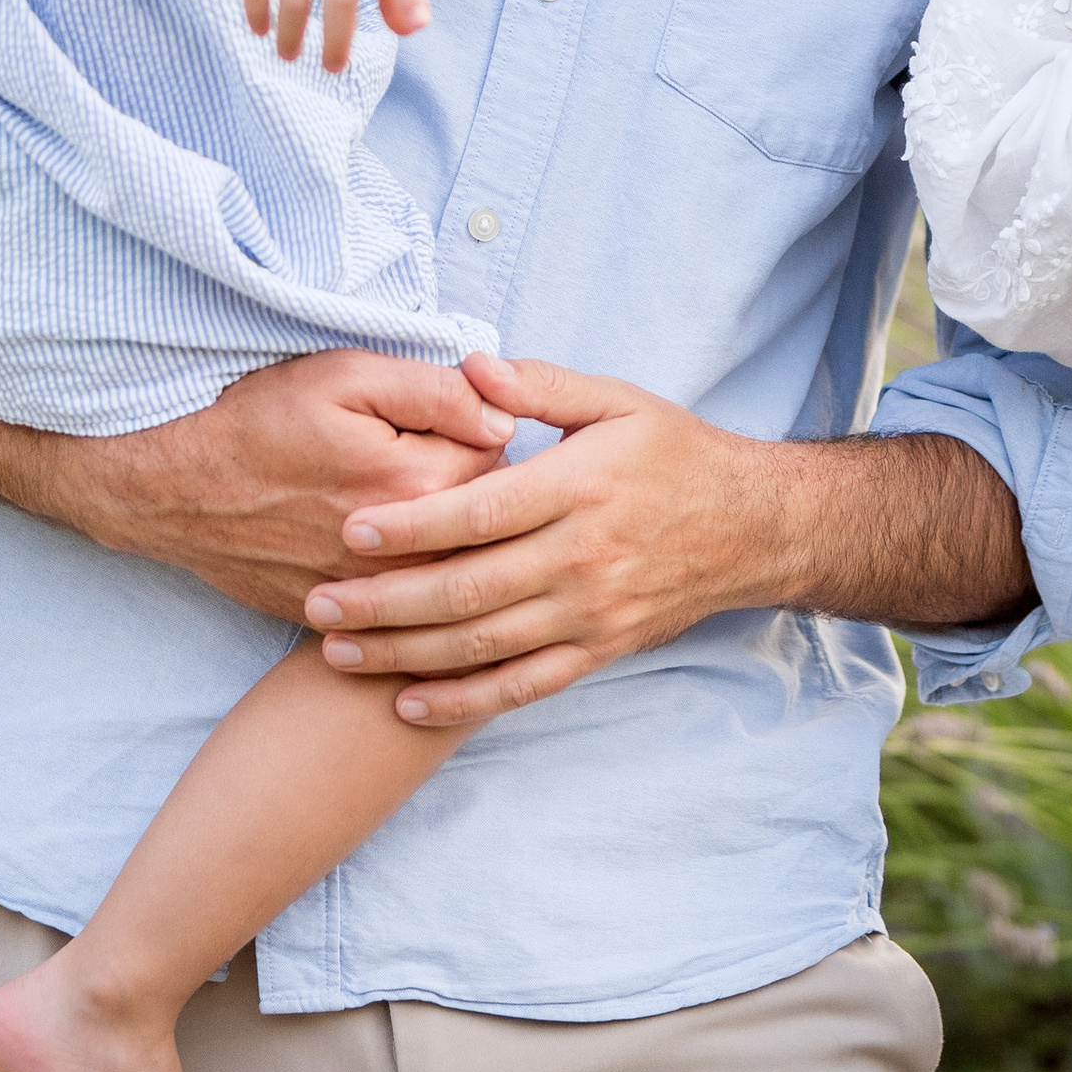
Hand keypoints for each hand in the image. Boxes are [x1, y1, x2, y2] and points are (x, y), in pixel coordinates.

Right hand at [0, 346, 512, 623]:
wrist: (168, 489)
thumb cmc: (254, 421)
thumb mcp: (346, 375)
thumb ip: (438, 392)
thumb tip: (505, 421)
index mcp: (412, 485)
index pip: (504, 469)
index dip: (490, 437)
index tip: (466, 420)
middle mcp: (399, 556)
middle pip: (485, 531)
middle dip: (481, 496)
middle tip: (442, 459)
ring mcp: (368, 599)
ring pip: (445, 574)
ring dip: (446, 544)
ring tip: (418, 504)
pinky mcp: (337, 622)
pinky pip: (398, 609)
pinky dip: (403, 581)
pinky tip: (387, 553)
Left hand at [298, 355, 802, 729]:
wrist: (751, 526)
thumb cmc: (673, 453)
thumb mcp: (616, 399)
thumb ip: (540, 384)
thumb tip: (472, 370)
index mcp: (580, 487)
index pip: (481, 512)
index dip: (413, 525)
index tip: (352, 531)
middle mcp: (583, 557)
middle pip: (469, 588)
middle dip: (385, 600)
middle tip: (319, 601)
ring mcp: (591, 612)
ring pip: (484, 643)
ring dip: (406, 652)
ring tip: (339, 650)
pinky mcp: (599, 650)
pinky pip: (523, 685)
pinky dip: (464, 700)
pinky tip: (409, 701)